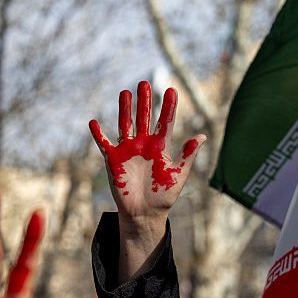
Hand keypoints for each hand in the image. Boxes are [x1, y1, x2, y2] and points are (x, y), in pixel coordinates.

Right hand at [89, 82, 205, 282]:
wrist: (145, 213)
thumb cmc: (164, 196)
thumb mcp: (179, 174)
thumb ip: (188, 154)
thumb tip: (202, 136)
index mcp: (160, 146)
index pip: (165, 122)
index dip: (168, 107)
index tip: (172, 91)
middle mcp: (144, 144)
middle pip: (144, 117)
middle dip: (145, 101)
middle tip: (145, 83)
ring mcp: (128, 150)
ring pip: (125, 124)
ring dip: (125, 109)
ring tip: (125, 92)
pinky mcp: (114, 160)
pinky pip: (104, 143)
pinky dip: (98, 134)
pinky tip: (94, 122)